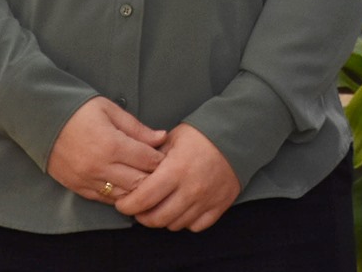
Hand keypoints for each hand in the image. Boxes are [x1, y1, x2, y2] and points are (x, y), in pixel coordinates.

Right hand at [46, 97, 164, 204]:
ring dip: (136, 189)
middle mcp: (99, 167)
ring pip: (123, 196)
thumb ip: (137, 128)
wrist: (41, 121)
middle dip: (153, 177)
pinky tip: (125, 185)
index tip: (167, 155)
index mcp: (111, 145)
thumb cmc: (79, 111)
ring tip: (144, 178)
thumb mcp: (111, 111)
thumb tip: (162, 138)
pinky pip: (104, 199)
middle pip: (139, 182)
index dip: (162, 160)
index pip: (148, 161)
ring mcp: (87, 180)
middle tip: (161, 170)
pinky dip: (118, 195)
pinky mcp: (76, 187)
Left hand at [114, 124, 240, 231]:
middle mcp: (191, 189)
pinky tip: (183, 208)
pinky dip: (186, 221)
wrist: (238, 134)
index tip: (123, 202)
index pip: (142, 200)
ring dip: (163, 219)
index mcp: (176, 170)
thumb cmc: (202, 135)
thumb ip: (151, 158)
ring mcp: (206, 199)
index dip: (126, 205)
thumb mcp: (172, 138)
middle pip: (156, 219)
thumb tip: (132, 173)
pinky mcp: (220, 205)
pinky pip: (196, 226)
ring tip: (161, 206)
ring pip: (174, 225)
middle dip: (142, 216)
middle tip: (139, 208)